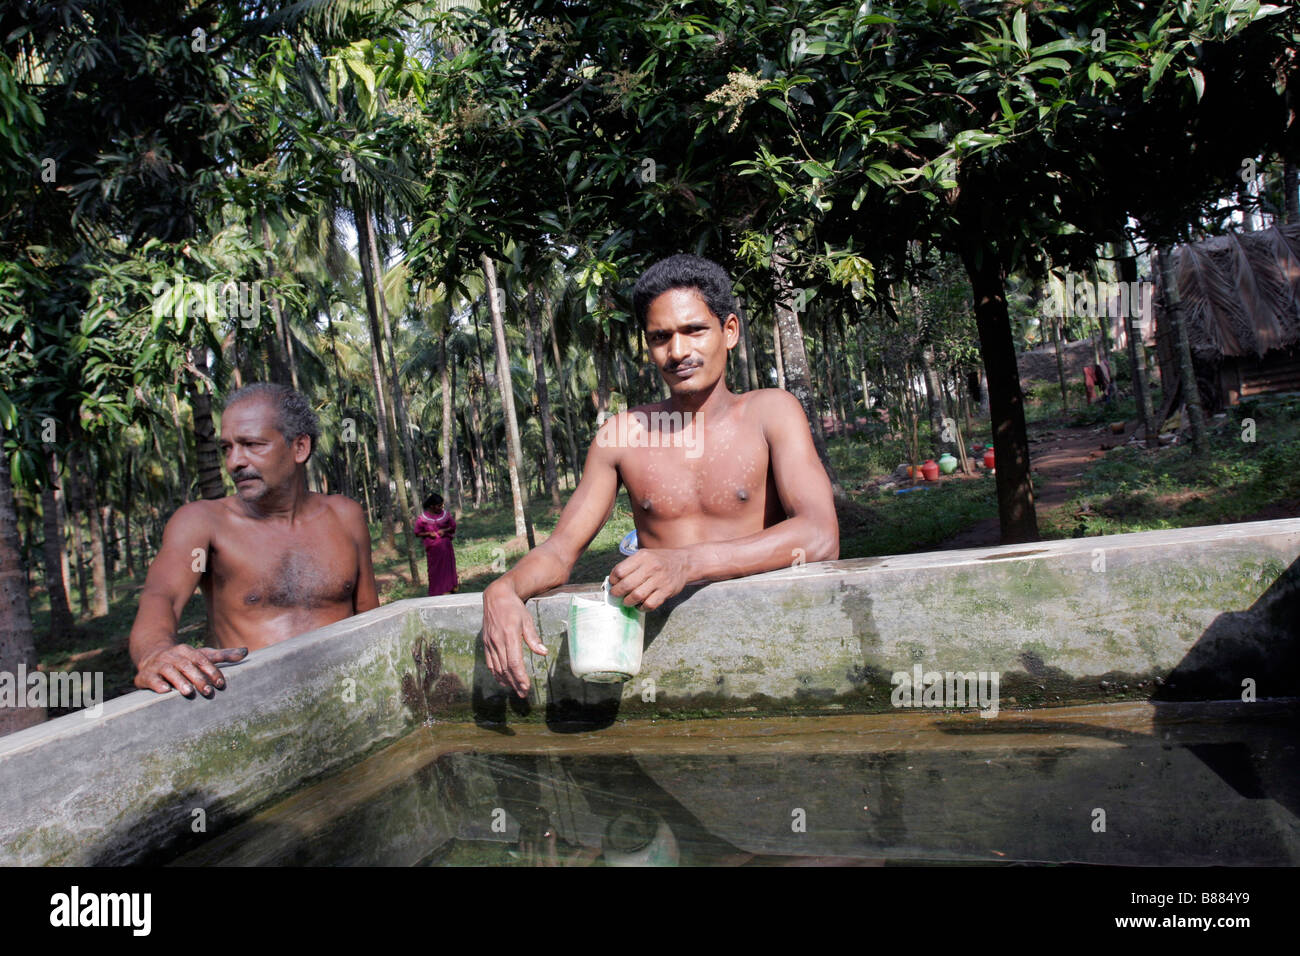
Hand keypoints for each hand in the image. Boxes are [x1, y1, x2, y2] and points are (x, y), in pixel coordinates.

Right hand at [134, 644, 247, 696]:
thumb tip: (245, 652)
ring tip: (188, 692)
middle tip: (208, 691)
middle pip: (187, 666)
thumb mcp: (202, 655)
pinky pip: (151, 678)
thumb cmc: (184, 659)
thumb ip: (223, 656)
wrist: (151, 655)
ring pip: (169, 671)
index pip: (202, 660)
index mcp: (187, 651)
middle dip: (198, 679)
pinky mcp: (145, 675)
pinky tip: (165, 691)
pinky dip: (157, 684)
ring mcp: (158, 664)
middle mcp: (172, 656)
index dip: (212, 671)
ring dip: (179, 681)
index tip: (220, 684)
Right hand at [482, 582, 546, 697]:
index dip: (520, 677)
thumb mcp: (527, 620)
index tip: (526, 687)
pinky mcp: (485, 643)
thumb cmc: (514, 608)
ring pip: (497, 668)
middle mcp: (497, 641)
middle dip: (515, 683)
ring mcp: (490, 643)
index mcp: (509, 635)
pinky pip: (490, 662)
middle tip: (523, 694)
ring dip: (506, 681)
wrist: (496, 597)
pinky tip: (502, 681)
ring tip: (515, 690)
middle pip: (506, 668)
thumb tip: (543, 653)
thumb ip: (533, 638)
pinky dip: (496, 674)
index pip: (514, 662)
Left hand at [608, 548, 690, 610]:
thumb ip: (630, 565)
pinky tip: (640, 605)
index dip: (613, 580)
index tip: (613, 583)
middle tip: (616, 595)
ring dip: (628, 601)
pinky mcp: (666, 591)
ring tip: (627, 601)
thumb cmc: (659, 560)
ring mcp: (659, 580)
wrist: (684, 563)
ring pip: (636, 596)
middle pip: (626, 585)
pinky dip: (642, 608)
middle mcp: (651, 567)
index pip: (619, 571)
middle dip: (617, 593)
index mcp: (642, 557)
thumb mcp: (644, 555)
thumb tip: (613, 580)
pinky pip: (649, 604)